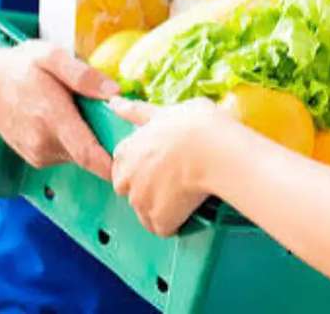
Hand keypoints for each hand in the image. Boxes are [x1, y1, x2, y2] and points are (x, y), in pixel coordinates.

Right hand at [0, 40, 118, 179]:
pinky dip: (77, 143)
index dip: (116, 163)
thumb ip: (83, 75)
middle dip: (110, 144)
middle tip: (123, 121)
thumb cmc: (20, 67)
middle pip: (91, 156)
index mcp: (52, 119)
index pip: (90, 155)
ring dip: (93, 141)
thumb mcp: (51, 56)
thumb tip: (114, 93)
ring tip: (92, 115)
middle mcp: (45, 143)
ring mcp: (39, 154)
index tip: (137, 158)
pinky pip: (67, 155)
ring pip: (81, 156)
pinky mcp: (37, 158)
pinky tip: (74, 122)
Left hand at [110, 97, 224, 236]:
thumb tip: (114, 103)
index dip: (144, 165)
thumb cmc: (194, 124)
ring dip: (163, 207)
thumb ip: (138, 112)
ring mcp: (141, 201)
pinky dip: (175, 222)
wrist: (215, 150)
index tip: (163, 163)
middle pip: (132, 191)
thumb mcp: (165, 111)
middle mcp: (126, 178)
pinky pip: (164, 228)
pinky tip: (191, 209)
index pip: (123, 166)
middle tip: (175, 179)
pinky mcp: (159, 220)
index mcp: (126, 151)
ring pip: (147, 212)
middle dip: (148, 190)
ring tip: (187, 194)